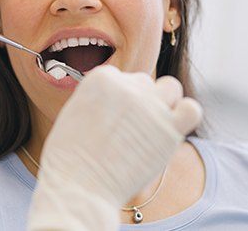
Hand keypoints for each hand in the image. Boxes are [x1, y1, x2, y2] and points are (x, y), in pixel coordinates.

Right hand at [27, 65, 201, 229]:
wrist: (79, 185)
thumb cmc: (70, 155)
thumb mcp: (74, 111)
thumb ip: (98, 98)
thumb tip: (117, 100)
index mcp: (101, 77)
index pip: (120, 76)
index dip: (116, 98)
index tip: (111, 116)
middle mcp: (128, 86)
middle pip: (143, 82)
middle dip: (138, 101)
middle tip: (128, 127)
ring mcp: (150, 106)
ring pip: (170, 88)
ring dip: (164, 102)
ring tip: (151, 125)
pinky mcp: (170, 129)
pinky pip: (191, 110)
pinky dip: (185, 115)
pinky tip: (171, 129)